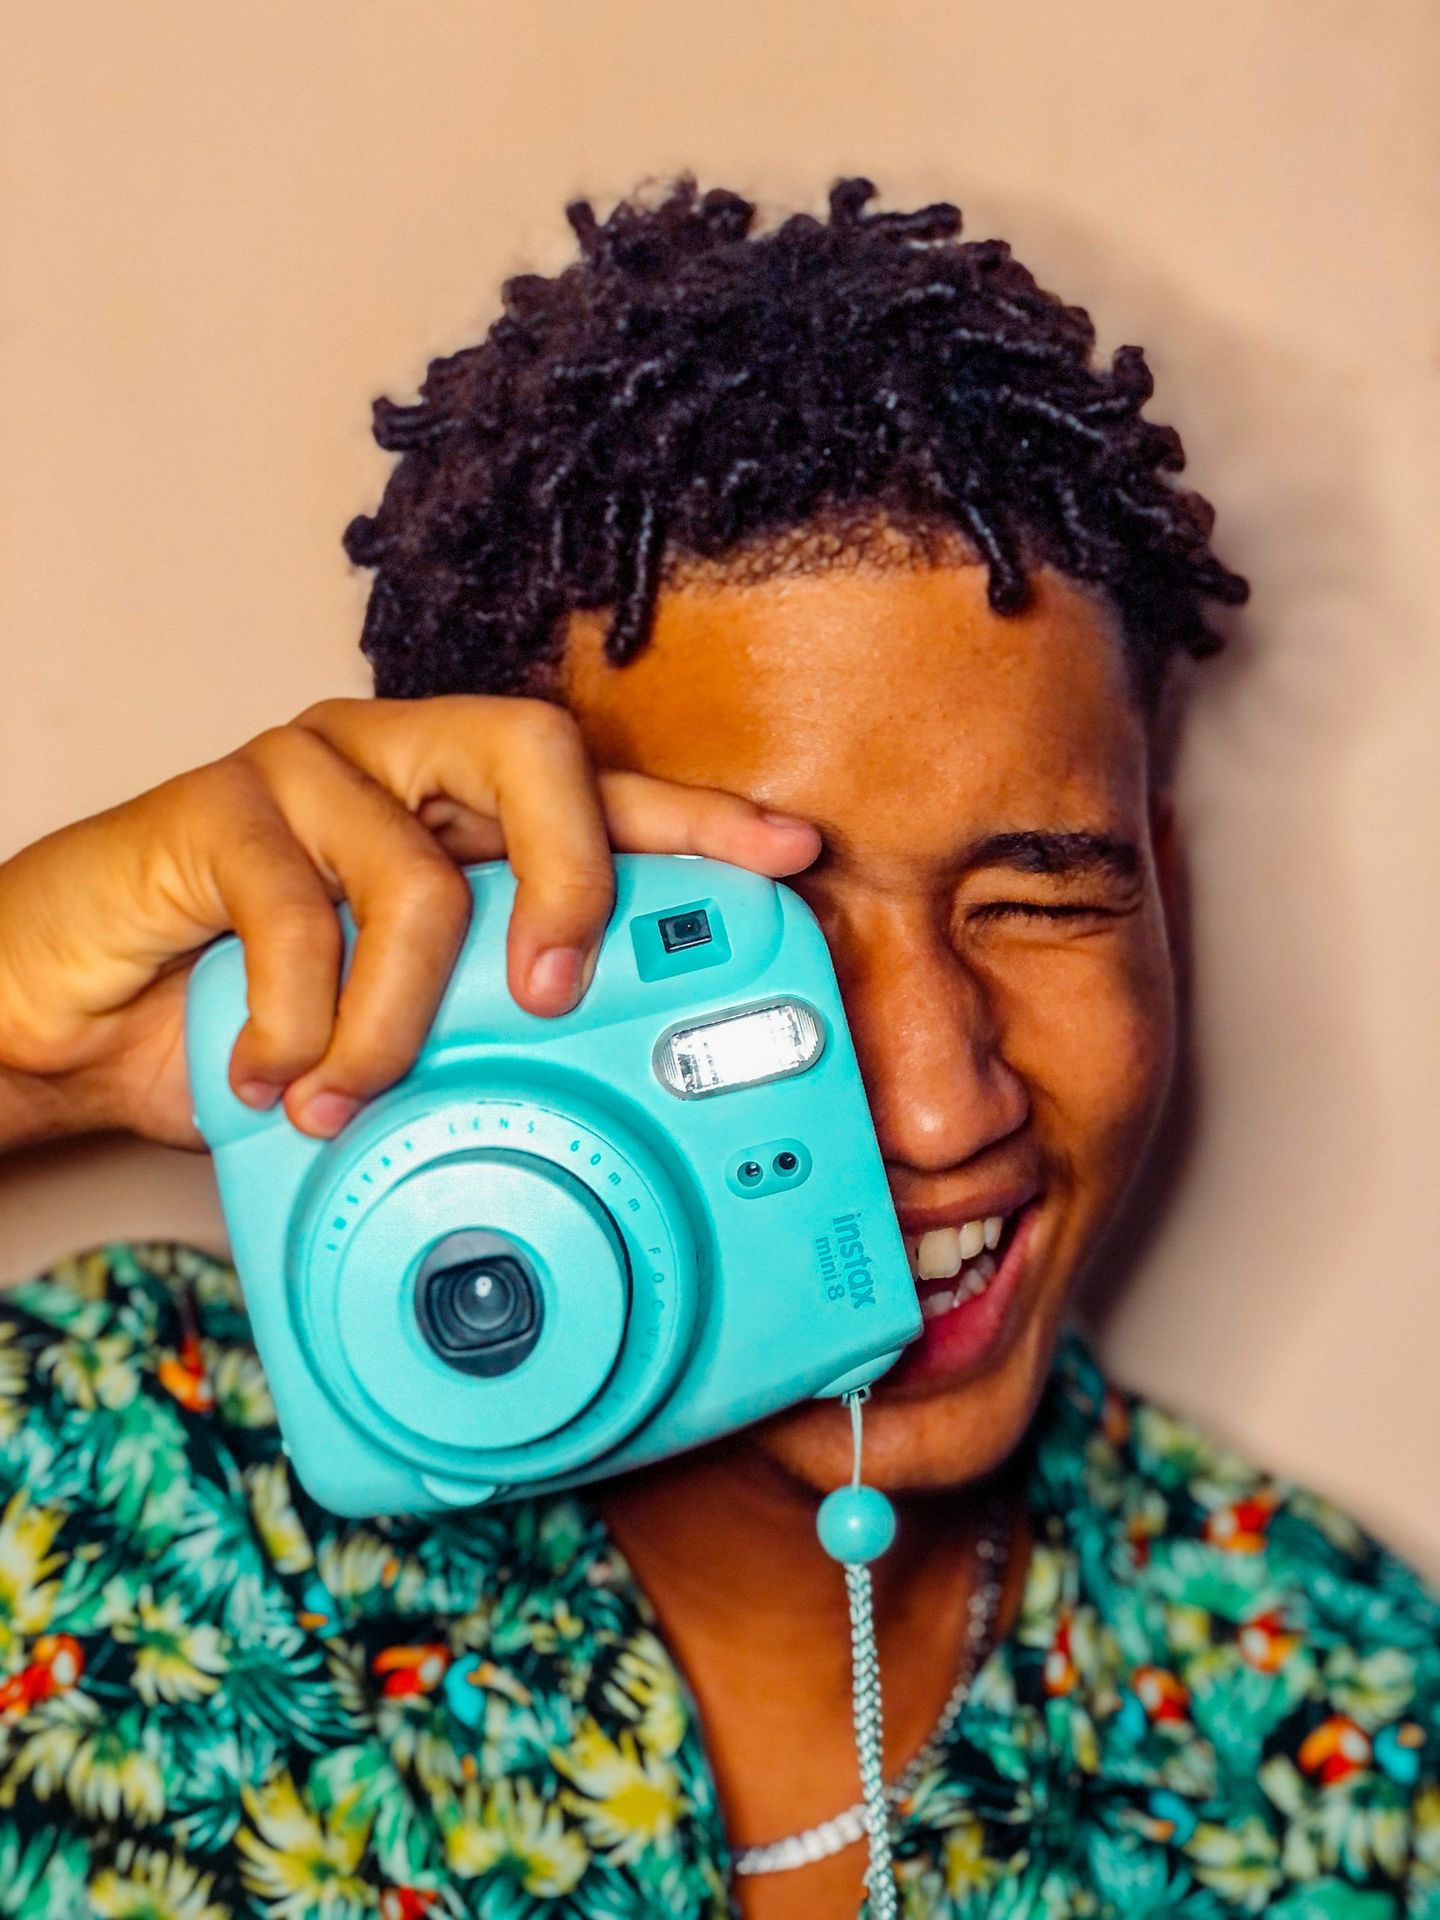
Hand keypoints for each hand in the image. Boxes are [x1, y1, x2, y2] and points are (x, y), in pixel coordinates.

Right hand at [0, 697, 819, 1150]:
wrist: (70, 1013)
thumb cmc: (246, 1013)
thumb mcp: (392, 1027)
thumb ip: (482, 1027)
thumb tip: (610, 1093)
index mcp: (457, 802)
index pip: (599, 788)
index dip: (698, 816)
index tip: (789, 856)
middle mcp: (395, 759)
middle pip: (535, 752)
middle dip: (575, 878)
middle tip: (553, 994)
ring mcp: (304, 769)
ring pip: (415, 871)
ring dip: (394, 1021)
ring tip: (349, 1099)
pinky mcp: (211, 805)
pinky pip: (291, 910)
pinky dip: (297, 1023)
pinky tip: (269, 1078)